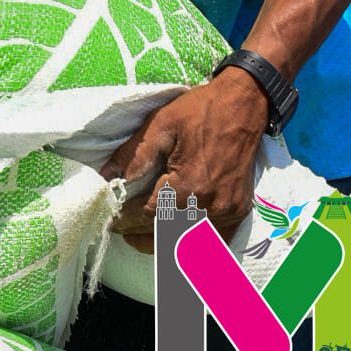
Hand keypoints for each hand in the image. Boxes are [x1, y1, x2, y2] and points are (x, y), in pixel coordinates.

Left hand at [100, 72, 269, 252]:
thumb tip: (107, 177)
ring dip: (162, 243)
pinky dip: (192, 245)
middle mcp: (210, 205)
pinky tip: (173, 241)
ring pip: (188, 241)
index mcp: (189, 184)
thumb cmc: (199, 110)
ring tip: (137, 238)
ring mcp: (227, 211)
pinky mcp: (238, 211)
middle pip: (167, 233)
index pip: (148, 214)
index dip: (126, 219)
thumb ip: (134, 154)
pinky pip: (213, 241)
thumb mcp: (161, 123)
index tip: (109, 219)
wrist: (243, 104)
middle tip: (119, 230)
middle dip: (139, 233)